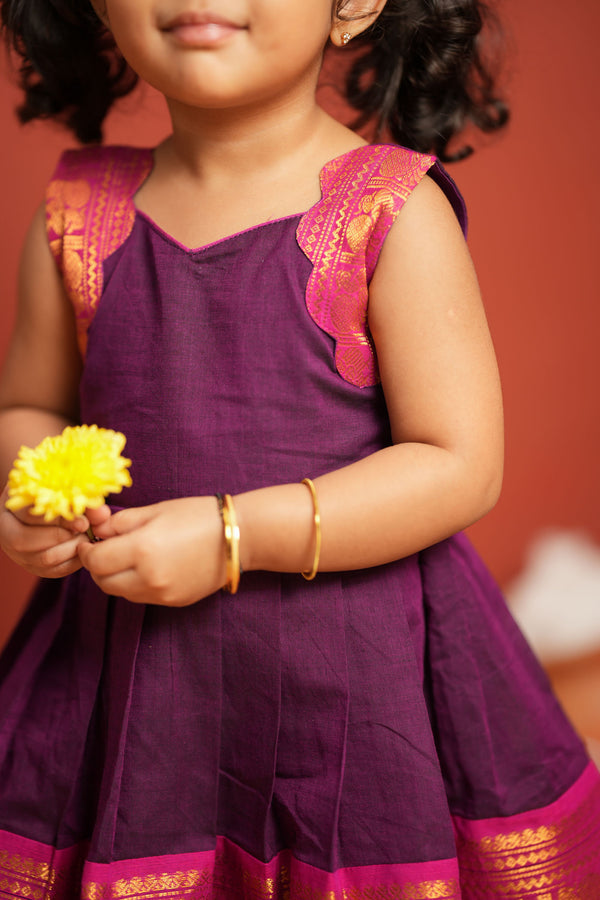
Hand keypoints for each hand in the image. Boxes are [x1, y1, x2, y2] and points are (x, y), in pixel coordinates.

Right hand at [0, 483, 110, 577]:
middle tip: (86, 530)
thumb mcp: (64, 489)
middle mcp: (7, 531)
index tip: (83, 521)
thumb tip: (102, 513)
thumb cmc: (55, 492)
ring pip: (44, 558)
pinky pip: (55, 570)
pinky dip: (74, 561)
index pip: (29, 515)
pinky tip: (83, 548)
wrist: (47, 504)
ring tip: (86, 537)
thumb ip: (82, 500)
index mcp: (10, 506)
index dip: (57, 519)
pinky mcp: (34, 567)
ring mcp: (18, 553)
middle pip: (28, 540)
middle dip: (64, 536)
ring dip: (71, 549)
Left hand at [77, 497, 226, 605]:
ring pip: (121, 593)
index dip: (86, 552)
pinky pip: (142, 597)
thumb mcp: (156, 510)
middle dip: (97, 567)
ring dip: (115, 577)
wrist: (239, 536)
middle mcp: (149, 577)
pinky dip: (135, 584)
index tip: (88, 543)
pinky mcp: (174, 602)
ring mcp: (162, 594)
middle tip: (103, 550)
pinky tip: (146, 567)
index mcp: (142, 549)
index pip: (95, 561)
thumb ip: (121, 522)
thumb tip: (97, 532)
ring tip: (125, 558)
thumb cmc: (198, 516)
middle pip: (103, 582)